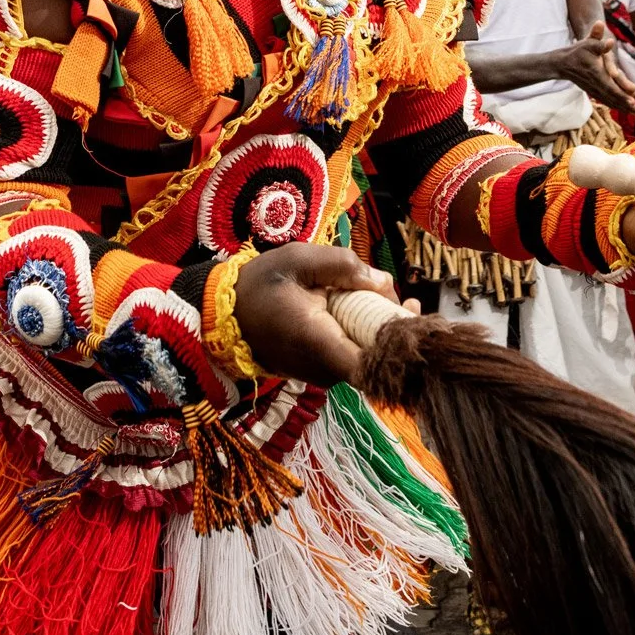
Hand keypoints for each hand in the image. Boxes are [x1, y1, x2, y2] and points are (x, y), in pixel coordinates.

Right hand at [232, 244, 395, 387]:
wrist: (225, 315)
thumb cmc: (259, 284)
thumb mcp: (298, 259)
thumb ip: (343, 266)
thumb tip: (385, 283)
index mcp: (318, 341)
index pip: (372, 364)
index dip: (398, 344)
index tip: (409, 315)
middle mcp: (323, 368)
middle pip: (376, 361)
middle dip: (396, 333)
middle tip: (408, 301)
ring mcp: (322, 375)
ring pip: (367, 361)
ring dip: (381, 334)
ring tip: (391, 303)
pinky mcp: (320, 372)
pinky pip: (353, 359)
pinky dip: (365, 338)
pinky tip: (371, 313)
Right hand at [553, 31, 634, 111]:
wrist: (563, 64)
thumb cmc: (577, 52)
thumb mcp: (589, 44)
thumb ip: (601, 44)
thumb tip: (611, 41)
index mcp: (597, 74)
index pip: (610, 87)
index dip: (621, 94)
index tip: (632, 102)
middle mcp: (596, 85)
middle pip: (614, 98)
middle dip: (629, 106)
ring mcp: (595, 90)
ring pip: (612, 102)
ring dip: (626, 109)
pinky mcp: (594, 92)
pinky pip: (608, 101)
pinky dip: (619, 106)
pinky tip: (628, 110)